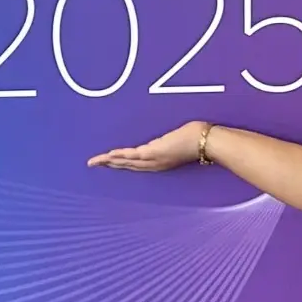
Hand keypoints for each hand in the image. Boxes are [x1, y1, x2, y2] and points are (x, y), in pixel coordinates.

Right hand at [87, 122, 208, 172]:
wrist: (207, 143)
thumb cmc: (198, 140)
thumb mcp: (180, 140)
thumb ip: (170, 140)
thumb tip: (169, 135)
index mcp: (160, 161)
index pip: (136, 164)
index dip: (122, 163)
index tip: (110, 162)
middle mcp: (155, 163)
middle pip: (127, 165)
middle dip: (110, 164)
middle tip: (94, 164)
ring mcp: (154, 159)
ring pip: (127, 162)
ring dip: (110, 161)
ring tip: (96, 161)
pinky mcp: (154, 152)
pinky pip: (132, 155)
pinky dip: (120, 156)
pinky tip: (110, 155)